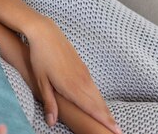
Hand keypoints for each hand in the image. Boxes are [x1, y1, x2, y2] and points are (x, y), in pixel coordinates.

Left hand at [26, 18, 120, 133]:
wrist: (45, 32)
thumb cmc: (39, 57)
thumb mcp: (40, 81)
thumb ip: (49, 102)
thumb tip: (51, 122)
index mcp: (71, 86)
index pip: (92, 108)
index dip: (105, 121)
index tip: (116, 131)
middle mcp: (81, 80)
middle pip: (98, 103)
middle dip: (108, 118)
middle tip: (118, 132)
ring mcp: (83, 72)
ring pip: (97, 94)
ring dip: (105, 108)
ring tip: (111, 121)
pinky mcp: (82, 66)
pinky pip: (94, 86)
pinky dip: (98, 97)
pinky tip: (99, 103)